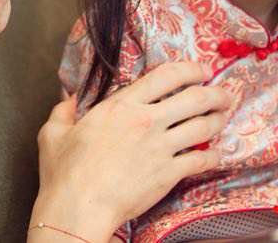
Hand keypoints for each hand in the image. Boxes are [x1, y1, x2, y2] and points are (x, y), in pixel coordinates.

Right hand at [33, 61, 230, 239]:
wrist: (79, 207)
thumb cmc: (65, 172)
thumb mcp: (53, 134)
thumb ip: (63, 112)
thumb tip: (66, 99)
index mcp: (121, 105)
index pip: (166, 75)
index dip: (190, 69)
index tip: (202, 70)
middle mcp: (146, 120)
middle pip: (195, 97)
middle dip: (216, 93)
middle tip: (224, 94)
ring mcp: (160, 147)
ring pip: (203, 126)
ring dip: (218, 120)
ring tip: (223, 117)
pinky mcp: (168, 173)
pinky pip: (201, 160)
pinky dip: (213, 156)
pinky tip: (215, 154)